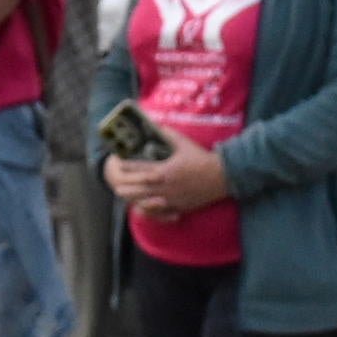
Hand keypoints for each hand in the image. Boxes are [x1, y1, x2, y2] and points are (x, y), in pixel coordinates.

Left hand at [102, 144, 231, 219]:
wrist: (221, 177)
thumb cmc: (202, 159)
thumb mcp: (185, 144)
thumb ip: (169, 135)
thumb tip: (159, 125)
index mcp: (166, 170)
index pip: (143, 168)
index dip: (130, 167)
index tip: (119, 164)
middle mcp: (166, 186)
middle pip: (141, 187)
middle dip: (128, 186)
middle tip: (116, 186)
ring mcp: (172, 198)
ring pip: (148, 201)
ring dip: (135, 199)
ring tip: (125, 197)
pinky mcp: (179, 206)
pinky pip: (160, 211)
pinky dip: (149, 211)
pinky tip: (142, 210)